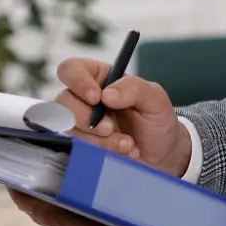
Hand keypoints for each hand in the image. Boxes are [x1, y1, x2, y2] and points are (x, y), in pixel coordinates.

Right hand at [54, 58, 192, 175]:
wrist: (163, 156)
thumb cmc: (157, 122)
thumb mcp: (155, 99)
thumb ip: (134, 89)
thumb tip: (107, 94)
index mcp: (99, 78)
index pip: (72, 69)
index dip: (78, 82)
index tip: (96, 98)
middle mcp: (85, 99)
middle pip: (63, 101)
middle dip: (86, 118)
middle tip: (110, 128)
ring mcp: (81, 124)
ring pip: (69, 128)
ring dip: (99, 140)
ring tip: (127, 144)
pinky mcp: (83, 145)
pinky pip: (78, 148)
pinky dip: (100, 152)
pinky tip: (122, 153)